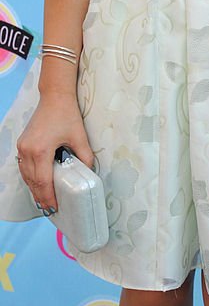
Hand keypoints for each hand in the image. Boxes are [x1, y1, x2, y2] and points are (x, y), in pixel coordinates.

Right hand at [16, 95, 94, 212]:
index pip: (43, 181)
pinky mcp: (22, 144)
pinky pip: (23, 166)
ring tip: (44, 199)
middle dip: (41, 196)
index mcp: (41, 150)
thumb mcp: (79, 136)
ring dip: (34, 188)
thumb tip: (89, 172)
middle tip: (50, 208)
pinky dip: (30, 177)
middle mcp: (28, 150)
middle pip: (32, 181)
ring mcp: (22, 147)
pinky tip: (37, 183)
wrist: (55, 97)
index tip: (55, 206)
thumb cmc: (67, 114)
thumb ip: (85, 156)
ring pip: (26, 175)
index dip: (48, 196)